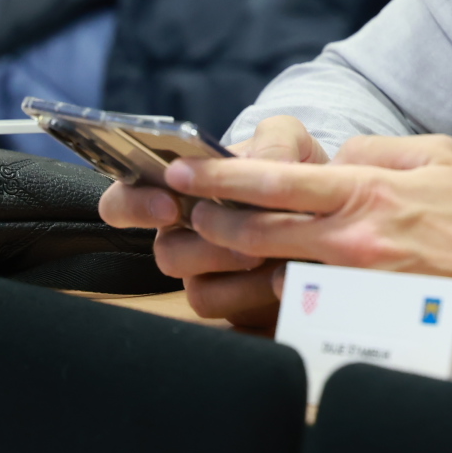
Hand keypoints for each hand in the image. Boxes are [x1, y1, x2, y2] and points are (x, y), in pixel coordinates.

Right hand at [97, 114, 327, 329]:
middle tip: (239, 240)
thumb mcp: (286, 139)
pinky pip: (234, 313)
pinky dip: (259, 297)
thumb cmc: (291, 163)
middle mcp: (184, 236)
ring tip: (270, 255)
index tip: (168, 204)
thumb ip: (274, 140)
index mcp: (177, 192)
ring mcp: (208, 274)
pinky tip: (287, 277)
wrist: (328, 200)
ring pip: (197, 290)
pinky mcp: (238, 304)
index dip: (134, 206)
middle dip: (203, 248)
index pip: (123, 203)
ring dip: (236, 274)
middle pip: (165, 254)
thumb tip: (265, 162)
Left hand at [165, 133, 451, 366]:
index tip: (183, 174)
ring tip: (213, 256)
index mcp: (370, 193)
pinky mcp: (365, 327)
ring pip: (269, 278)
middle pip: (257, 232)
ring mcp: (357, 290)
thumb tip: (334, 160)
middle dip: (210, 221)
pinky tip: (265, 296)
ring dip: (234, 268)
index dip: (219, 177)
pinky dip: (276, 305)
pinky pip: (303, 317)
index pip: (275, 182)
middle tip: (186, 214)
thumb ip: (379, 151)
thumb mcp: (442, 157)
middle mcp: (355, 242)